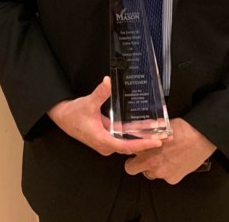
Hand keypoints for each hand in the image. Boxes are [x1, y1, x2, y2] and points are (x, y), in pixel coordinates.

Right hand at [47, 76, 163, 156]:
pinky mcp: (107, 139)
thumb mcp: (87, 103)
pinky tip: (147, 129)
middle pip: (131, 147)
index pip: (126, 146)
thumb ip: (99, 93)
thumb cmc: (73, 113)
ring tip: (161, 132)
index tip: (156, 142)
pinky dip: (136, 135)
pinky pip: (124, 139)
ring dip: (143, 139)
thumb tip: (108, 81)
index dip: (142, 145)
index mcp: (102, 140)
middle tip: (167, 137)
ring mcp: (107, 143)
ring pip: (128, 143)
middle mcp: (106, 145)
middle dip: (148, 142)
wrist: (62, 118)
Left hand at [123, 118, 215, 184]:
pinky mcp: (173, 178)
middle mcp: (151, 164)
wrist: (200, 137)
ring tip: (164, 157)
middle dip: (137, 164)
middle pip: (132, 169)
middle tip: (145, 157)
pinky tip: (175, 161)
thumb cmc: (181, 129)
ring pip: (151, 173)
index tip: (133, 153)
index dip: (129, 156)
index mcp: (144, 150)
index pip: (126, 158)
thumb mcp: (157, 128)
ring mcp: (162, 173)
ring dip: (154, 167)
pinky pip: (166, 177)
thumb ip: (145, 135)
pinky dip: (169, 172)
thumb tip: (137, 133)